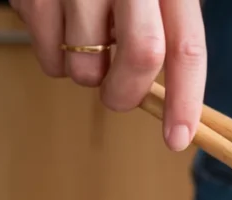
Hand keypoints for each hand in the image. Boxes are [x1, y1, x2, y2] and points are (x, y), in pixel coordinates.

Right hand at [9, 0, 205, 151]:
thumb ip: (167, 34)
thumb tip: (171, 102)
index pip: (186, 48)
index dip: (185, 101)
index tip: (178, 139)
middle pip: (142, 56)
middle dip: (129, 94)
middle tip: (118, 97)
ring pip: (86, 65)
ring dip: (86, 75)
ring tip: (85, 46)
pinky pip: (45, 52)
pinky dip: (54, 59)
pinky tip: (59, 29)